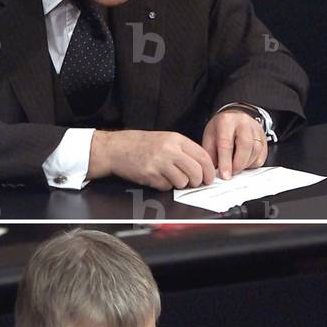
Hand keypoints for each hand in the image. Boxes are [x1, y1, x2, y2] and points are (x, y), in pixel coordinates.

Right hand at [88, 130, 214, 189]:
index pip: (202, 156)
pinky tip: (157, 177)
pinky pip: (167, 187)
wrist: (117, 148)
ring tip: (171, 177)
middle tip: (194, 182)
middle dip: (197, 181)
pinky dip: (165, 186)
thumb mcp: (166, 139)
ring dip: (180, 184)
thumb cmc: (141, 144)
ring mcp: (159, 163)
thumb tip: (203, 166)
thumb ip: (184, 150)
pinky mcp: (150, 175)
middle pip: (196, 172)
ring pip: (183, 182)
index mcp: (176, 139)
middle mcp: (169, 150)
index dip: (209, 170)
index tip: (209, 178)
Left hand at [201, 110, 268, 179]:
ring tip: (237, 166)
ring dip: (246, 164)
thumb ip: (211, 155)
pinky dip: (253, 163)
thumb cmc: (221, 128)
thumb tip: (214, 173)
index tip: (225, 175)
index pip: (227, 144)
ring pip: (255, 151)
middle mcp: (243, 122)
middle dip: (238, 164)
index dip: (226, 162)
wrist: (234, 118)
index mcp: (226, 121)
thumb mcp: (210, 138)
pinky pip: (262, 155)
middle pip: (245, 146)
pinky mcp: (264, 137)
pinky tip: (245, 162)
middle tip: (232, 172)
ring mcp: (256, 129)